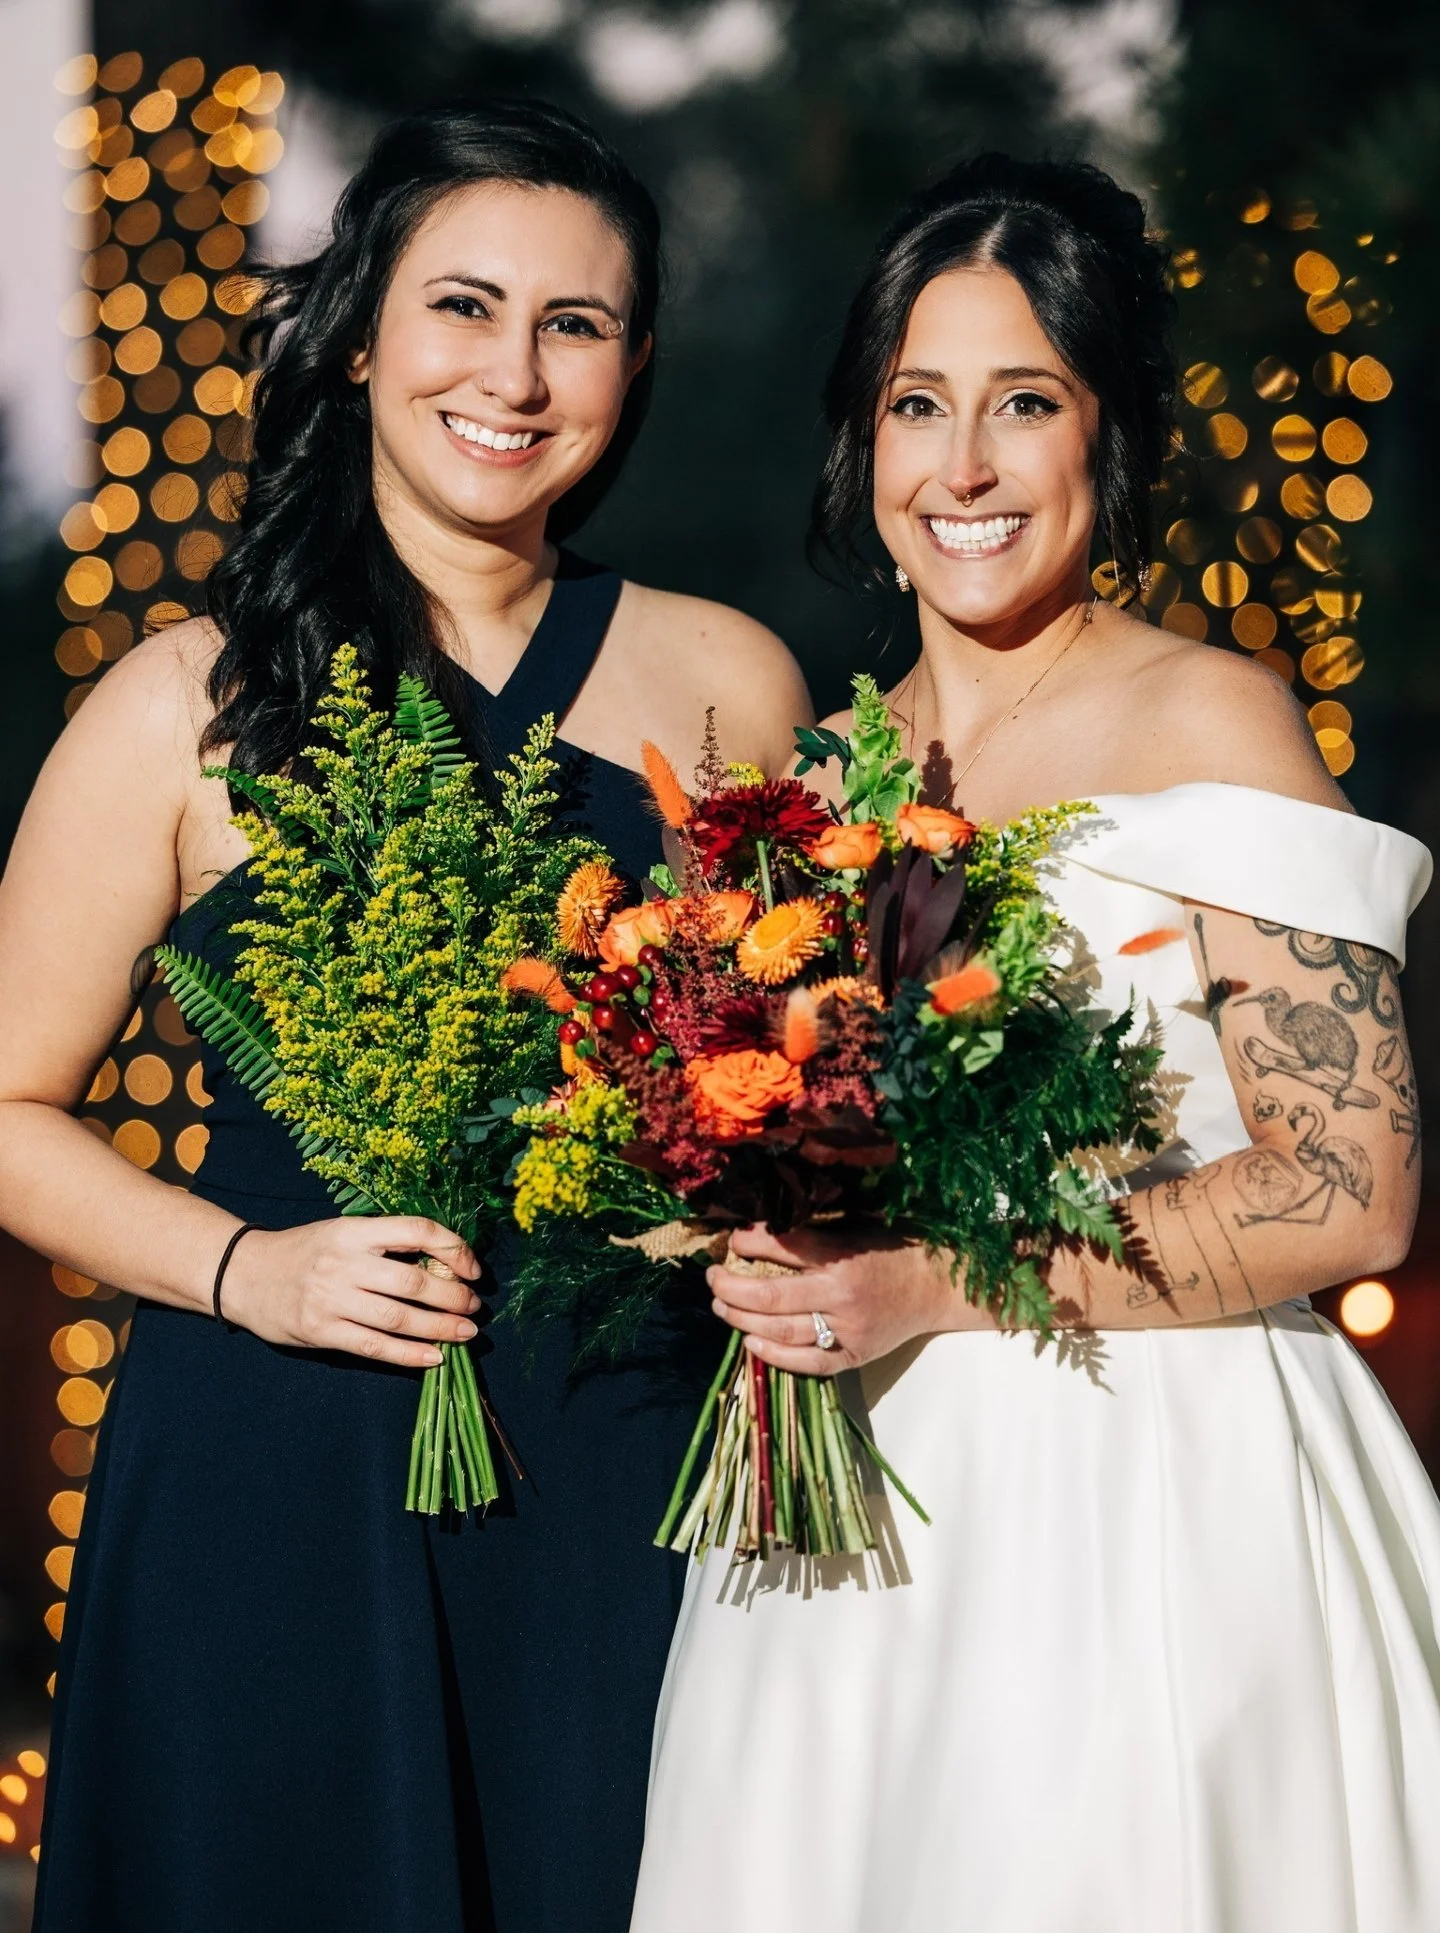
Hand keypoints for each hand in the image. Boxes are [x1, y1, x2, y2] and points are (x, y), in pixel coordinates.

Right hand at [219, 1215, 482, 1368]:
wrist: (244, 1273)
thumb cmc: (304, 1251)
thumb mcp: (342, 1232)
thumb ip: (385, 1244)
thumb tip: (444, 1263)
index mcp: (355, 1230)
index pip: (417, 1231)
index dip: (454, 1248)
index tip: (473, 1268)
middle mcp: (345, 1262)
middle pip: (414, 1281)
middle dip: (453, 1296)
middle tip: (474, 1306)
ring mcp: (332, 1299)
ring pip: (398, 1318)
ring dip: (439, 1328)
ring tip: (466, 1333)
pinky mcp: (321, 1331)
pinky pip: (374, 1347)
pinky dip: (409, 1355)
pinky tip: (434, 1358)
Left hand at [708, 1223, 994, 1375]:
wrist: (936, 1287)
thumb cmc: (893, 1251)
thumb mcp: (855, 1230)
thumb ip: (812, 1234)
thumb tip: (758, 1232)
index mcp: (844, 1258)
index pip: (784, 1248)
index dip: (749, 1243)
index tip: (730, 1241)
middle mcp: (843, 1297)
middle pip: (772, 1296)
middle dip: (733, 1287)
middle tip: (712, 1278)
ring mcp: (849, 1332)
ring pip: (782, 1331)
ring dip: (743, 1320)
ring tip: (721, 1307)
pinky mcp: (855, 1356)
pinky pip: (808, 1363)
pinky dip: (775, 1356)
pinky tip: (751, 1344)